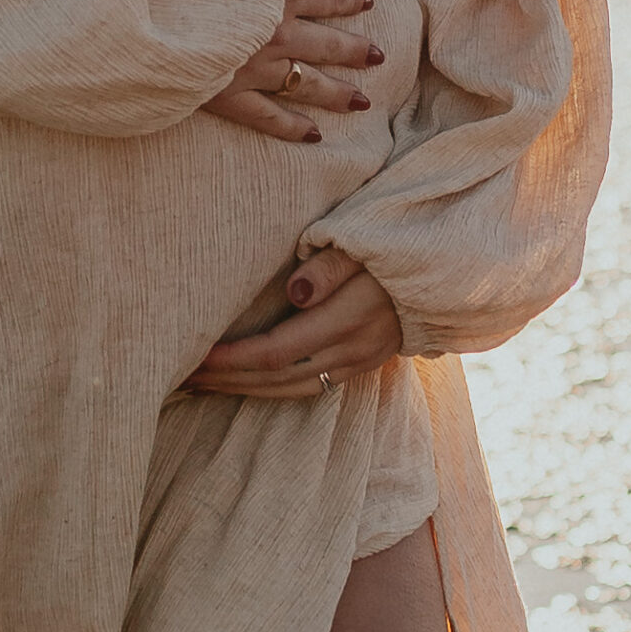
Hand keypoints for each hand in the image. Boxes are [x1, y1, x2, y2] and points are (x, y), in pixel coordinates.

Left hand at [185, 248, 402, 398]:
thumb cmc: (397, 242)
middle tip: (180, 378)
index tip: (195, 356)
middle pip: (277, 378)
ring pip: (292, 390)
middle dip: (227, 380)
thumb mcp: (366, 240)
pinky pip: (309, 388)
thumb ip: (330, 264)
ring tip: (203, 385)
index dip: (233, 359)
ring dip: (244, 391)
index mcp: (348, 318)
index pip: (277, 350)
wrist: (450, 267)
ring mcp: (359, 362)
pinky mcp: (362, 365)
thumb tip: (294, 291)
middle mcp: (353, 349)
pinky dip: (270, 390)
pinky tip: (244, 385)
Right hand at [202, 0, 383, 142]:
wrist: (141, 9)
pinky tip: (315, 134)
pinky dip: (292, 127)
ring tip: (360, 102)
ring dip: (336, 93)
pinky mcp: (229, 97)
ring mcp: (254, 69)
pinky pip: (269, 117)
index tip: (367, 1)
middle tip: (378, 57)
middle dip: (355, 51)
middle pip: (327, 45)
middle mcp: (275, 33)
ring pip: (307, 84)